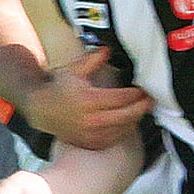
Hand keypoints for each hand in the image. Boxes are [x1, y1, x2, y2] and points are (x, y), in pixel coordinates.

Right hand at [23, 48, 149, 149]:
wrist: (41, 112)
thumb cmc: (59, 89)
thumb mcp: (74, 70)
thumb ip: (93, 59)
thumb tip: (108, 49)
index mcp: (89, 100)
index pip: (122, 98)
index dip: (136, 94)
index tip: (144, 89)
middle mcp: (92, 120)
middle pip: (128, 115)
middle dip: (143, 106)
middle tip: (151, 99)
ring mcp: (92, 134)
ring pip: (125, 128)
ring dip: (136, 117)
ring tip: (141, 107)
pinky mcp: (92, 143)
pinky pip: (116, 137)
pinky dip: (125, 128)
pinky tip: (128, 119)